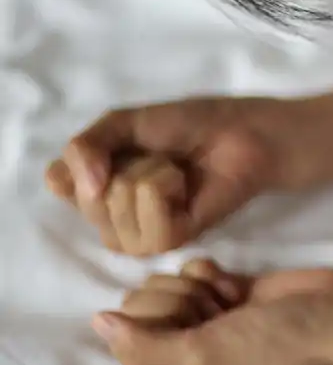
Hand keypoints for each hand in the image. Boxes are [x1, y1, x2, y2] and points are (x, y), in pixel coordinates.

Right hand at [45, 97, 295, 254]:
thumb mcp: (124, 122)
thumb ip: (84, 147)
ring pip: (113, 213)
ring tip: (175, 170)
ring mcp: (137, 233)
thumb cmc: (189, 124)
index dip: (84, 160)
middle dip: (124, 165)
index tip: (120, 144)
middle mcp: (108, 215)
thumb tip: (82, 191)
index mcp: (93, 185)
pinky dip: (164, 194)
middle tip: (160, 156)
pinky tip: (185, 187)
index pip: (58, 182)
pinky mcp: (168, 241)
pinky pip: (145, 227)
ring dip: (147, 176)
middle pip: (84, 200)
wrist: (242, 133)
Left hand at [95, 258, 332, 364]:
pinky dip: (212, 273)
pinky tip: (234, 285)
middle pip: (142, 307)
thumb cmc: (267, 341)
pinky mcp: (219, 289)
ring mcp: (200, 317)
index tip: (190, 321)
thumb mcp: (201, 352)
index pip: (126, 339)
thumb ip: (144, 341)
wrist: (326, 313)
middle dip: (179, 301)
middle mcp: (181, 348)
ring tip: (229, 302)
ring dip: (198, 288)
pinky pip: (191, 270)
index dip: (151, 320)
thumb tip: (96, 321)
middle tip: (214, 312)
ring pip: (165, 284)